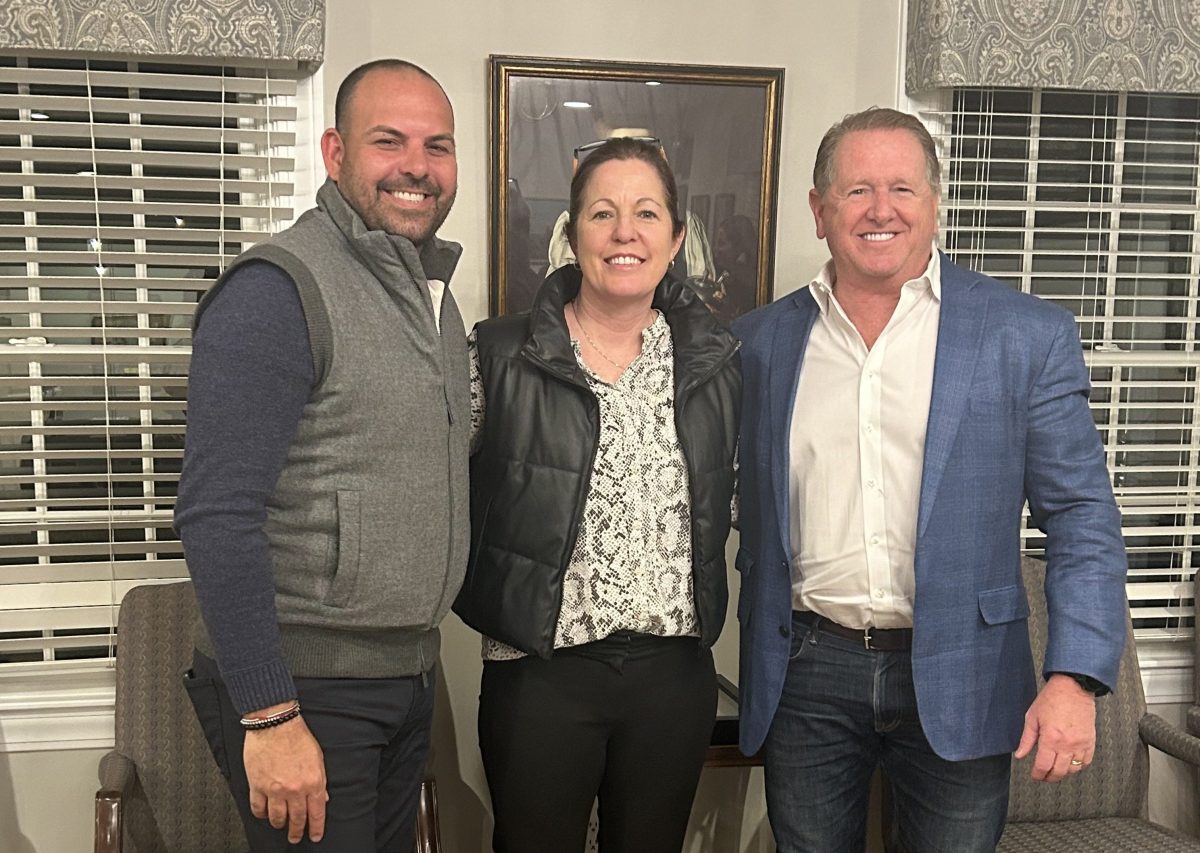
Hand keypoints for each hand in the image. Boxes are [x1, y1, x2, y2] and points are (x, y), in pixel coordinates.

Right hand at [243, 705, 328, 842]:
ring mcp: (275, 789)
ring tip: (281, 825)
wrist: (275, 724)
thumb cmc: (297, 736)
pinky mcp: (257, 786)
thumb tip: (323, 798)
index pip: (317, 812)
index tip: (316, 835)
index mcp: (313, 782)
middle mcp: (294, 789)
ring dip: (280, 824)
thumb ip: (320, 780)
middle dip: (297, 832)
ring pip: (277, 818)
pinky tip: (264, 814)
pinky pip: (258, 808)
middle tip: (296, 838)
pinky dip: (261, 814)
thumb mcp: (318, 758)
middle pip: (297, 819)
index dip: (317, 827)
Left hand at [1014, 673, 1095, 781]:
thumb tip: (1020, 754)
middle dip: (1049, 777)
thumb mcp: (1032, 717)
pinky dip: (1079, 766)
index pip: (1043, 766)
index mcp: (1051, 738)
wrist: (1073, 688)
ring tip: (1055, 770)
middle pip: (1059, 771)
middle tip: (1044, 776)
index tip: (1035, 776)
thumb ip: (1027, 739)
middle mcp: (1067, 744)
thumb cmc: (1052, 699)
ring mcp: (1081, 744)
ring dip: (1063, 773)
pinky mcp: (1091, 741)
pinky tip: (1071, 763)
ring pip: (1073, 769)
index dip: (1037, 775)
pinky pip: (1086, 761)